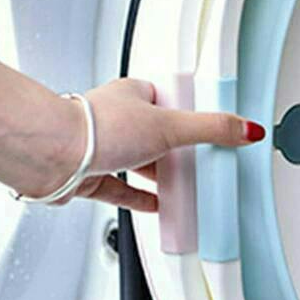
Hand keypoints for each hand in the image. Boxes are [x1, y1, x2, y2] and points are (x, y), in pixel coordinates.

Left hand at [32, 77, 265, 211]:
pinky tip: (157, 205)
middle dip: (177, 148)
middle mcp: (116, 120)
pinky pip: (123, 189)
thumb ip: (211, 129)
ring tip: (184, 185)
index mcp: (134, 95)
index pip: (170, 100)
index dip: (190, 112)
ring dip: (160, 173)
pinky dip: (142, 198)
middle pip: (156, 133)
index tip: (211, 124)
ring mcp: (103, 149)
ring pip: (139, 161)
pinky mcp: (92, 177)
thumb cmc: (96, 129)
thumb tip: (247, 128)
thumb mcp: (170, 126)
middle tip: (201, 160)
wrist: (52, 155)